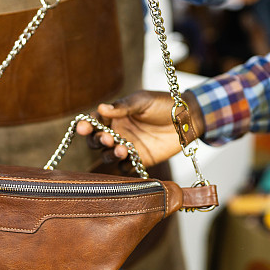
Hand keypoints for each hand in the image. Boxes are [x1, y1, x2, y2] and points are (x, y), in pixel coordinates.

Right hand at [76, 90, 203, 167]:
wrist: (187, 119)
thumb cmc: (164, 104)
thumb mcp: (143, 101)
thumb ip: (122, 106)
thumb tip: (101, 108)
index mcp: (115, 116)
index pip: (94, 122)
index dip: (86, 125)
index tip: (82, 127)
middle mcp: (117, 132)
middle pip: (97, 141)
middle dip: (97, 141)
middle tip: (107, 139)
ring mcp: (127, 147)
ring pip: (109, 156)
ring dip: (110, 154)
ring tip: (122, 149)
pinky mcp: (139, 160)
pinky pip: (125, 168)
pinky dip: (124, 166)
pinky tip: (130, 160)